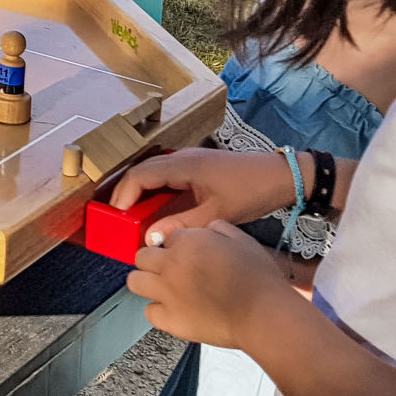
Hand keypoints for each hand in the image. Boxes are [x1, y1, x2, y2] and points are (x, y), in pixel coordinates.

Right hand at [110, 147, 297, 237]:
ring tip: (133, 215)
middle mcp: (182, 157)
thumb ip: (181, 225)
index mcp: (183, 165)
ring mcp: (190, 159)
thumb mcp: (216, 214)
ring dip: (141, 191)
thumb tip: (150, 238)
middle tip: (118, 218)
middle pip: (142, 170)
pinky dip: (155, 189)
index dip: (123, 195)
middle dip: (126, 193)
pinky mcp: (198, 164)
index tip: (115, 217)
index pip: (140, 175)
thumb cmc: (250, 192)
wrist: (281, 176)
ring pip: (153, 171)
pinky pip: (166, 174)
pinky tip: (157, 208)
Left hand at [129, 222, 300, 347]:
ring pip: (135, 281)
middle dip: (153, 261)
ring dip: (146, 282)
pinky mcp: (170, 319)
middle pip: (142, 256)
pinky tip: (172, 310)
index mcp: (188, 242)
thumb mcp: (242, 240)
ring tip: (161, 287)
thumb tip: (208, 228)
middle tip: (166, 269)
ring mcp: (167, 293)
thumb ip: (219, 229)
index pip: (166, 238)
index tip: (183, 254)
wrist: (264, 314)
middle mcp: (172, 265)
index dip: (175, 246)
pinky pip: (149, 312)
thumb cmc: (259, 280)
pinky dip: (158, 311)